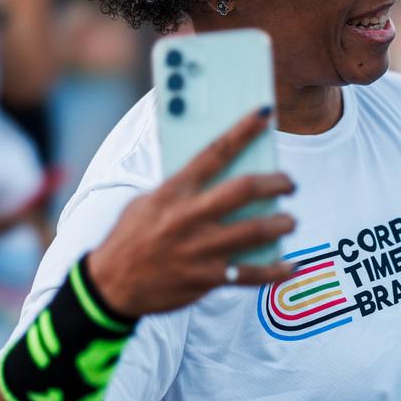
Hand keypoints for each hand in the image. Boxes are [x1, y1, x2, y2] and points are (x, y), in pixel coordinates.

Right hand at [87, 108, 296, 317]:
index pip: (214, 152)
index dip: (243, 131)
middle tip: (289, 184)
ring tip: (290, 221)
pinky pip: (249, 273)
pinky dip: (274, 271)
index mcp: (173, 191)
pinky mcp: (205, 278)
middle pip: (243, 190)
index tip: (265, 115)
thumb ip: (182, 187)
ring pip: (255, 230)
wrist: (109, 286)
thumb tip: (220, 169)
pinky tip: (289, 266)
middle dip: (275, 183)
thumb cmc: (131, 237)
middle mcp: (188, 217)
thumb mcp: (148, 201)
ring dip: (282, 224)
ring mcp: (199, 249)